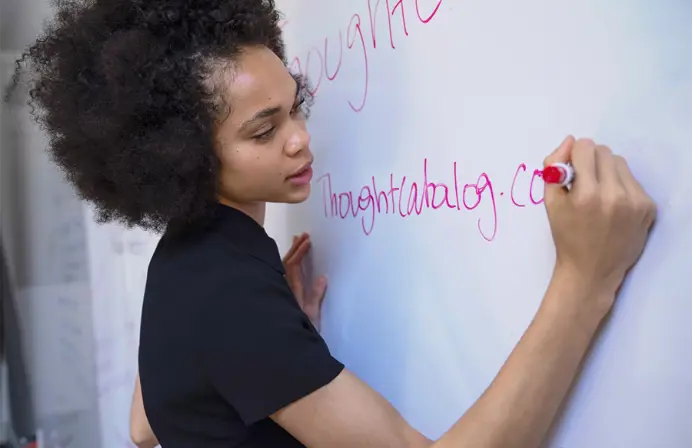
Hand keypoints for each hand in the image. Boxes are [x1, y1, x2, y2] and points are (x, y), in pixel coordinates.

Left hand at [283, 233, 327, 329]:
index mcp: (292, 290)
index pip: (294, 266)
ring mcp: (282, 290)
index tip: (307, 241)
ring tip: (296, 240)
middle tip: (303, 235)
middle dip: (295, 248)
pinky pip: (282, 272)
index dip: (299, 252)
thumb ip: (316, 295)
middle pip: (286, 263)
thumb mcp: (312, 314)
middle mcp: (284, 287)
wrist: (288, 342)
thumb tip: (323, 277)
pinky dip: (287, 262)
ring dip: (290, 253)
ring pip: (282, 267)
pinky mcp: (282, 294)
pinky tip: (289, 259)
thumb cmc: (302, 328)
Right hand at [543, 136, 656, 312]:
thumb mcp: (550, 202)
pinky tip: (613, 205)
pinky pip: (633, 180)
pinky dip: (621, 186)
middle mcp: (613, 195)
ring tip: (599, 194)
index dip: (574, 155)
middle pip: (604, 152)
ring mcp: (635, 202)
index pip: (585, 148)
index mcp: (586, 194)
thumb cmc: (566, 236)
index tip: (571, 169)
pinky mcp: (648, 208)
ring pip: (620, 163)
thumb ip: (553, 167)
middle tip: (584, 182)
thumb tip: (570, 141)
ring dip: (607, 171)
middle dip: (591, 161)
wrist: (591, 271)